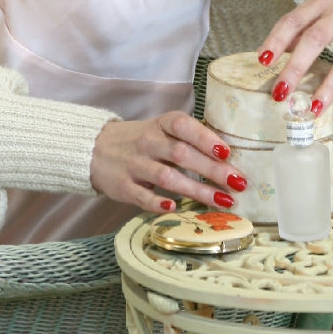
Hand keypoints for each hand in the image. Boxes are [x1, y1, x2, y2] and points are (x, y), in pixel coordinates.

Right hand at [90, 112, 246, 213]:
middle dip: (212, 170)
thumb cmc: (140, 140)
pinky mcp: (123, 187)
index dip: (204, 137)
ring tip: (223, 201)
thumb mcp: (160, 130)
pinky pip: (142, 196)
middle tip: (238, 183)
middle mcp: (148, 142)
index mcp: (160, 125)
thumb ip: (188, 140)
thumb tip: (227, 159)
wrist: (93, 149)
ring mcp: (134, 165)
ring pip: (167, 177)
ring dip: (197, 190)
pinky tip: (176, 208)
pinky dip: (159, 203)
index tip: (226, 152)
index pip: (183, 126)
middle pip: (181, 154)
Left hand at [257, 0, 332, 115]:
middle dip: (295, 69)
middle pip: (314, 40)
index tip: (261, 60)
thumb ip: (311, 17)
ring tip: (315, 109)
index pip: (293, 20)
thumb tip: (287, 44)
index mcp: (325, 1)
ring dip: (330, 86)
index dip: (275, 40)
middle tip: (280, 93)